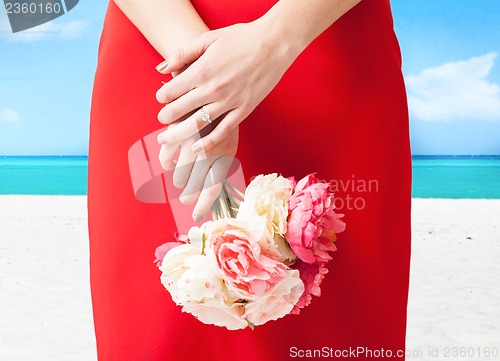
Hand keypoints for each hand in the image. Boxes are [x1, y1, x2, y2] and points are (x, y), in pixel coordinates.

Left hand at [155, 20, 300, 153]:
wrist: (273, 44)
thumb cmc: (241, 38)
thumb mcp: (208, 39)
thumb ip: (182, 54)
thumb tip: (160, 68)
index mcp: (201, 70)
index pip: (171, 91)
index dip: (162, 97)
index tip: (161, 98)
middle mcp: (212, 89)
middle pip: (180, 110)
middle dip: (166, 117)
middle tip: (161, 120)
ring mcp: (229, 102)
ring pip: (197, 125)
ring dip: (178, 134)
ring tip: (167, 139)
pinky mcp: (243, 110)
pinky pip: (222, 131)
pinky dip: (207, 142)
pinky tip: (195, 149)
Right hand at [158, 119, 238, 221]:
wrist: (215, 89)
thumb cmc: (223, 120)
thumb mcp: (228, 142)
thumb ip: (220, 164)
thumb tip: (209, 189)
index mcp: (223, 155)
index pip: (212, 189)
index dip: (203, 205)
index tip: (197, 216)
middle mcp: (206, 152)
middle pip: (194, 186)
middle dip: (189, 196)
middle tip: (187, 198)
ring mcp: (189, 143)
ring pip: (179, 175)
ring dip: (179, 180)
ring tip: (181, 180)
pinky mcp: (175, 133)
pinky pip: (165, 159)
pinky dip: (167, 164)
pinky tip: (170, 163)